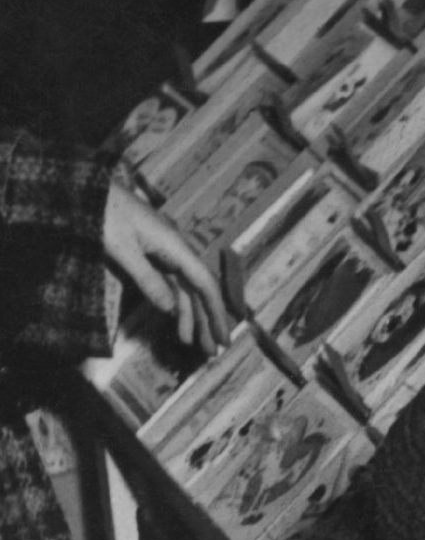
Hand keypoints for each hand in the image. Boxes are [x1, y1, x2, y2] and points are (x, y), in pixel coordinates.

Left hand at [102, 180, 228, 352]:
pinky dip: (173, 302)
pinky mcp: (150, 254)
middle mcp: (175, 250)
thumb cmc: (102, 213)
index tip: (223, 338)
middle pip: (198, 290)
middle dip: (207, 321)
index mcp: (174, 246)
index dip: (217, 313)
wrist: (85, 188)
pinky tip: (173, 319)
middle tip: (211, 351)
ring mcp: (163, 252)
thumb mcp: (121, 248)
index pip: (204, 284)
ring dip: (189, 316)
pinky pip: (169, 282)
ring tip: (190, 343)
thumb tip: (170, 309)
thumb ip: (146, 279)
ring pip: (184, 289)